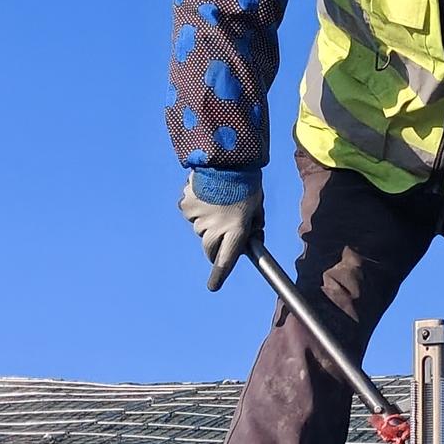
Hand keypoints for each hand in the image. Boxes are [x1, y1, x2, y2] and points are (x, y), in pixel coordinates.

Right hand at [178, 168, 262, 290]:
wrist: (226, 156)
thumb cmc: (247, 181)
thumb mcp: (257, 205)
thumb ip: (255, 224)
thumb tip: (254, 238)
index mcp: (236, 230)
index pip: (226, 260)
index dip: (219, 275)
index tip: (214, 286)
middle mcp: (215, 228)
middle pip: (209, 248)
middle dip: (215, 245)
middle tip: (222, 232)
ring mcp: (199, 218)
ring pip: (199, 228)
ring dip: (207, 221)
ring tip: (218, 200)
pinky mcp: (187, 205)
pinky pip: (190, 212)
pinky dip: (197, 206)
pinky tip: (206, 192)